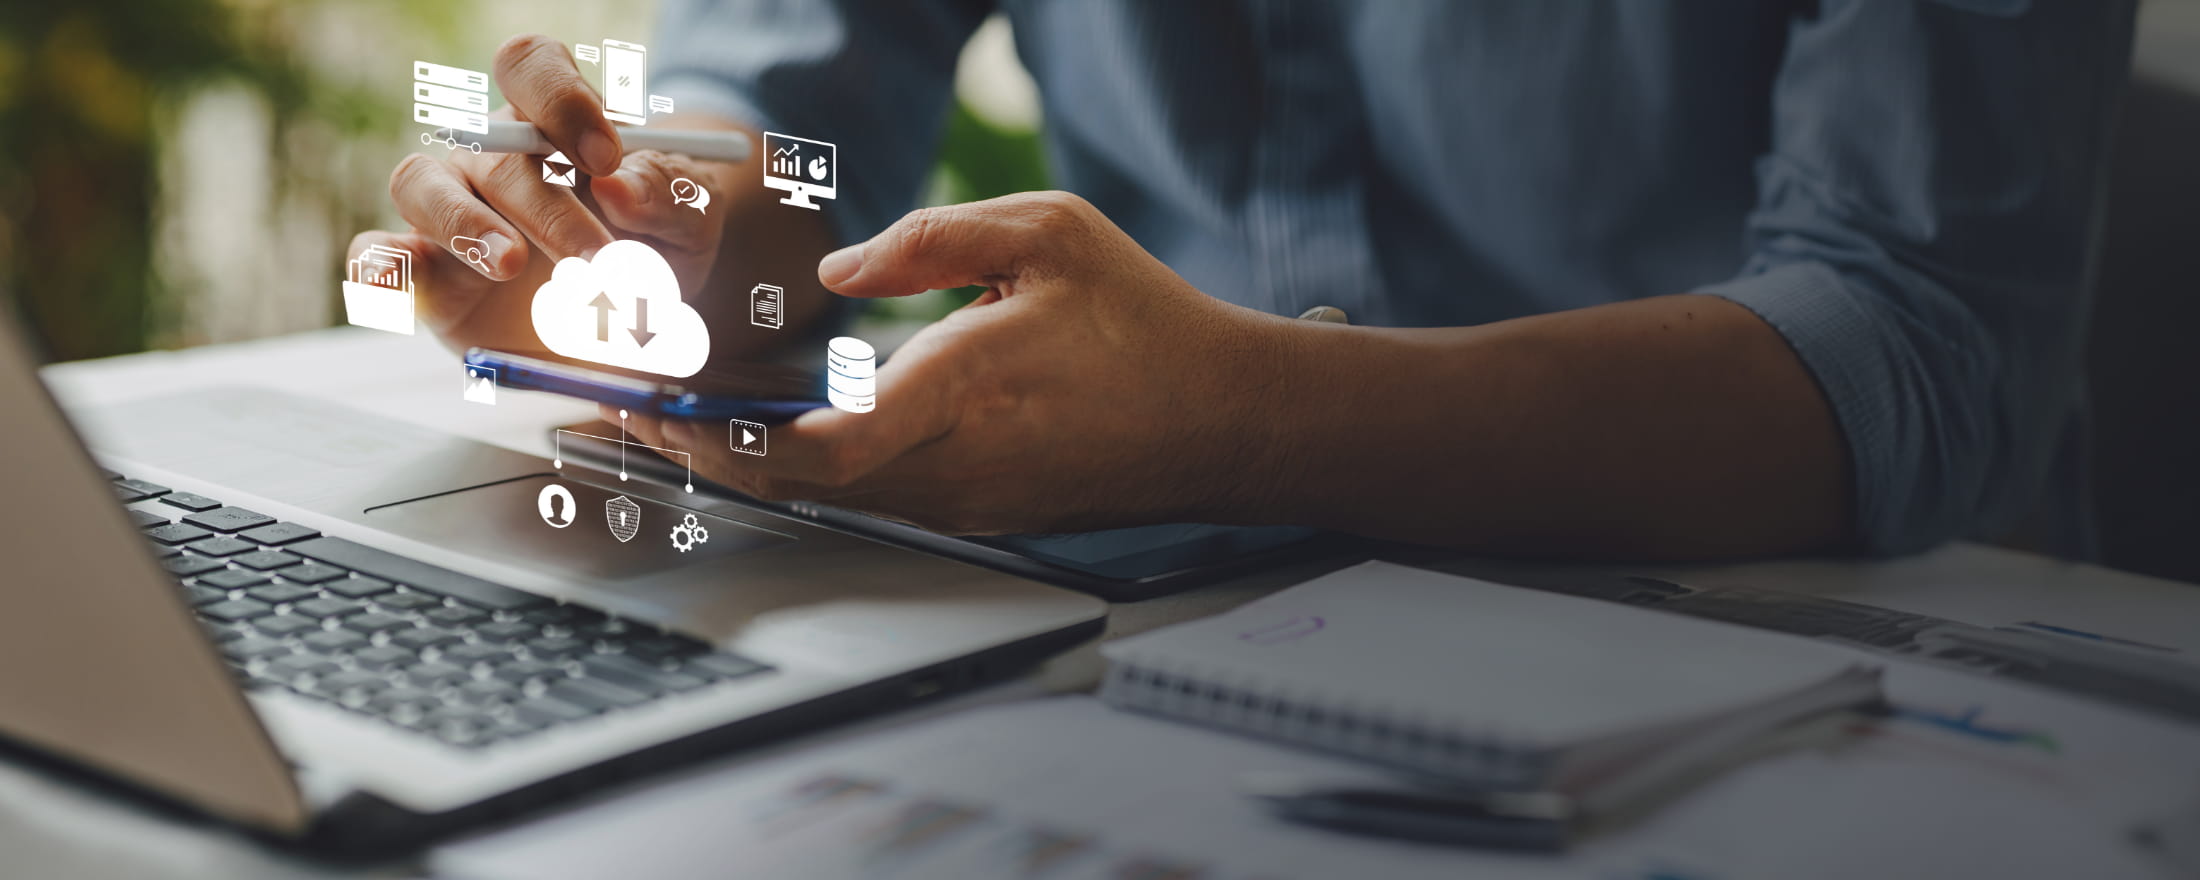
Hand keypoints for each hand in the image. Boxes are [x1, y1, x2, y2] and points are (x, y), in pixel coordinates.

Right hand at [348, 34, 739, 355]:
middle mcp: (492, 158)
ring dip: (465, 222)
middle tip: (599, 262)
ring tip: (513, 264)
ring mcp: (450, 213)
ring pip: (418, 181)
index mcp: (555, 124)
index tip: (606, 158)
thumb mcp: (692, 224)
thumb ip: (671, 197)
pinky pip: (375, 256)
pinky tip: (404, 280)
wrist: (634, 332)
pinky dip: (381, 266)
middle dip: (550, 207)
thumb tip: (620, 186)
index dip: (562, 99)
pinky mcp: (428, 279)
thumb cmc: (658, 255)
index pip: (532, 67)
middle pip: (493, 148)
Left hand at [619, 192, 1298, 533]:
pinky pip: (870, 497)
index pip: (818, 444)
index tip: (658, 406)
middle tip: (623, 417)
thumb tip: (835, 278)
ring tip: (668, 422)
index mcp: (965, 389)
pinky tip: (764, 438)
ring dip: (744, 464)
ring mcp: (966, 500)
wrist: (1226, 421)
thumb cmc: (1147, 325)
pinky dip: (803, 472)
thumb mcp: (1048, 234)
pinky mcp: (977, 511)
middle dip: (699, 452)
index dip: (723, 436)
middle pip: (796, 483)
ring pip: (826, 496)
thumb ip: (930, 242)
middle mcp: (955, 465)